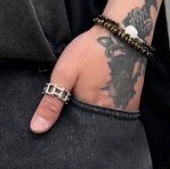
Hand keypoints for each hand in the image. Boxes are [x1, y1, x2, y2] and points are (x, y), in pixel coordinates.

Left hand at [30, 27, 144, 132]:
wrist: (123, 34)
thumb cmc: (91, 51)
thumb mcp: (64, 74)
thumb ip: (51, 103)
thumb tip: (37, 129)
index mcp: (93, 111)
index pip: (76, 134)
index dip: (66, 130)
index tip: (58, 123)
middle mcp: (112, 116)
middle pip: (91, 131)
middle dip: (80, 125)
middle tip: (73, 106)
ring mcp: (125, 110)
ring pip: (103, 123)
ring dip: (93, 118)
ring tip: (85, 102)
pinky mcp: (132, 102)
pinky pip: (115, 115)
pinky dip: (105, 110)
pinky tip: (99, 97)